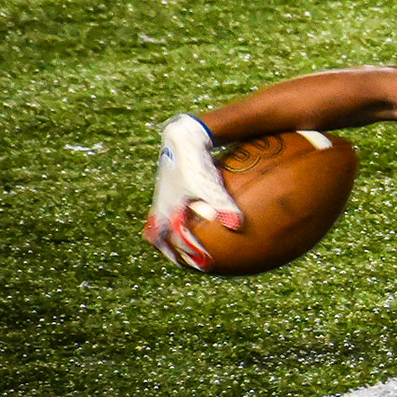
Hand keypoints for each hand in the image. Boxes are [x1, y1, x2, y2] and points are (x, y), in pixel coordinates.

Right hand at [143, 113, 241, 270]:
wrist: (186, 134)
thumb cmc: (194, 161)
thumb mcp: (209, 185)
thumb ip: (222, 206)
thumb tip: (237, 226)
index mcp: (165, 209)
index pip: (158, 237)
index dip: (168, 251)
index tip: (181, 263)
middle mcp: (164, 201)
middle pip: (162, 229)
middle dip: (173, 242)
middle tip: (188, 254)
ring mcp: (170, 190)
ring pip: (172, 214)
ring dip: (180, 226)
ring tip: (198, 235)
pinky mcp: (180, 179)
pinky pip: (185, 200)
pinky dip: (192, 209)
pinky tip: (215, 207)